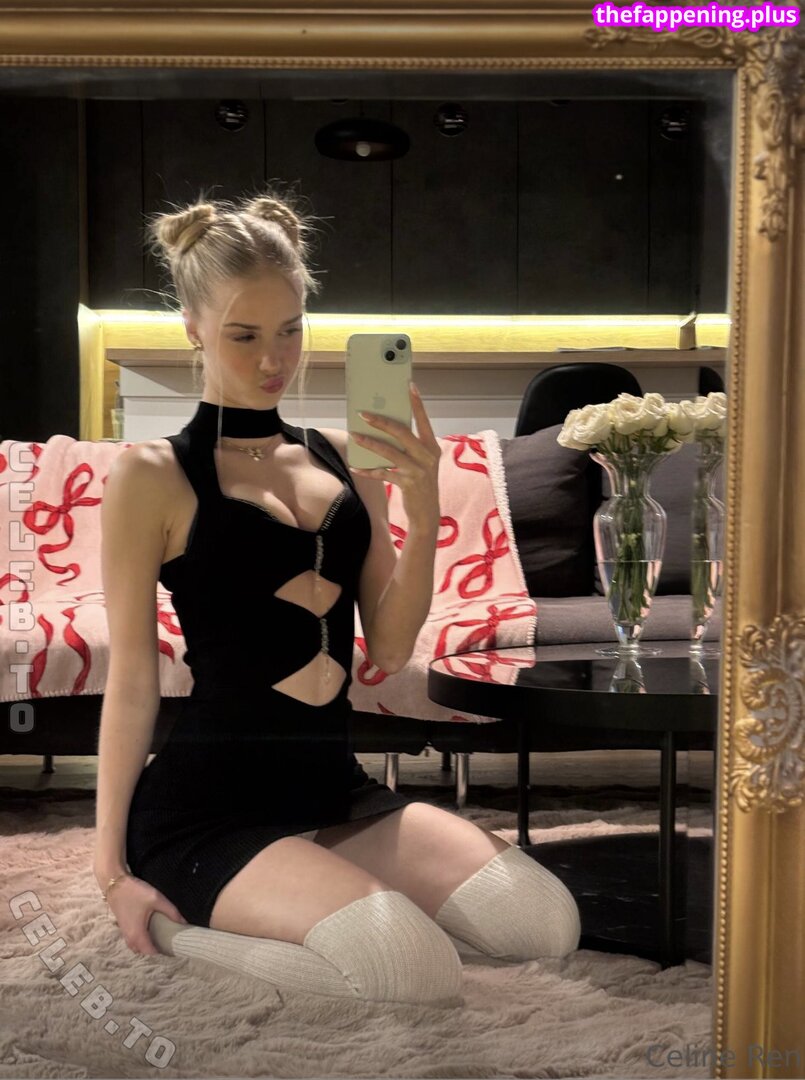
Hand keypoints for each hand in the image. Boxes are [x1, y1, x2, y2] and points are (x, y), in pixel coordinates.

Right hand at [105, 874, 188, 954]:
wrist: (115, 884)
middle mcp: (129, 937)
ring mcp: (124, 933)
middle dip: (154, 949)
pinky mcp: (122, 926)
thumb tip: (184, 923)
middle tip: (167, 940)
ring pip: (136, 946)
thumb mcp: (157, 899)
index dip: (162, 951)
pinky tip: (149, 928)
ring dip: (146, 944)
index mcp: (137, 934)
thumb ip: (171, 912)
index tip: (172, 946)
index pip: (150, 952)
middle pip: (143, 951)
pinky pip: (132, 939)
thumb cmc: (136, 893)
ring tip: (159, 935)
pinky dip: (140, 939)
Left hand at [349, 383, 440, 530]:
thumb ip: (410, 447)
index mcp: (432, 447)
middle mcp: (427, 456)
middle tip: (364, 414)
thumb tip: (385, 429)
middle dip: (381, 421)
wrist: (427, 513)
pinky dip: (368, 470)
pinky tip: (356, 466)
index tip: (410, 386)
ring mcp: (418, 471)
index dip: (417, 403)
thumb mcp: (422, 462)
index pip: (424, 420)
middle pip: (402, 433)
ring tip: (354, 436)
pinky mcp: (408, 484)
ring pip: (389, 452)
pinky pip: (383, 473)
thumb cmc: (421, 483)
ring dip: (369, 443)